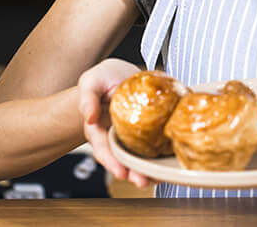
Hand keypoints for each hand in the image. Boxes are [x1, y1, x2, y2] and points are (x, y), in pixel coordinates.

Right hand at [77, 58, 157, 188]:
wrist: (121, 74)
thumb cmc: (104, 78)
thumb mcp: (92, 81)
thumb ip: (87, 97)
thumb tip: (89, 116)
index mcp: (98, 129)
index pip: (103, 150)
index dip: (111, 163)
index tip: (121, 173)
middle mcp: (114, 138)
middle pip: (121, 160)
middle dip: (132, 173)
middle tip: (143, 182)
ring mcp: (130, 137)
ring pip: (138, 158)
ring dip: (147, 171)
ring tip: (158, 179)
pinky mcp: (147, 132)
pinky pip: (152, 147)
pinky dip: (160, 157)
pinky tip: (168, 163)